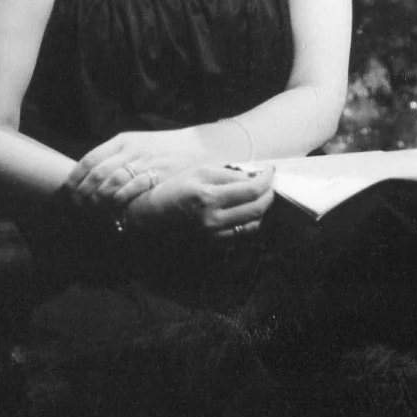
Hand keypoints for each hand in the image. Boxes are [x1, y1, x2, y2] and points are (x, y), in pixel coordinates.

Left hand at [64, 128, 210, 210]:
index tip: (65, 195)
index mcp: (122, 141)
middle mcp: (131, 149)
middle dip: (82, 194)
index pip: (88, 160)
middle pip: (97, 174)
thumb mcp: (137, 145)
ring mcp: (145, 161)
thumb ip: (114, 158)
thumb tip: (85, 179)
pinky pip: (132, 188)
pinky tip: (113, 211)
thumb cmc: (164, 150)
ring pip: (111, 182)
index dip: (74, 180)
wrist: (200, 147)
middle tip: (74, 210)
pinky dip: (119, 200)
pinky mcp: (159, 173)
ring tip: (89, 213)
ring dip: (97, 200)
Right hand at [123, 162, 274, 240]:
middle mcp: (212, 220)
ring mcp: (213, 236)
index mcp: (208, 197)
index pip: (252, 189)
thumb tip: (255, 176)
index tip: (270, 171)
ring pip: (253, 224)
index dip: (267, 179)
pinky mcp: (211, 245)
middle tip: (268, 183)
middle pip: (258, 209)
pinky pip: (241, 236)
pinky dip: (250, 222)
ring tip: (258, 197)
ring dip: (261, 209)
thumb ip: (228, 174)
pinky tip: (246, 211)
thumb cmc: (172, 189)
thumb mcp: (198, 172)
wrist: (146, 218)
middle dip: (269, 194)